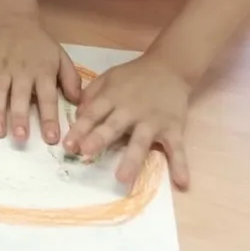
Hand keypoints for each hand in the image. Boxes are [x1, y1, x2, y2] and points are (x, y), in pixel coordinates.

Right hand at [0, 15, 80, 142]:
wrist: (16, 21)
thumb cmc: (40, 45)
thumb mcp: (61, 57)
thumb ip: (71, 79)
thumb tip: (77, 103)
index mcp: (43, 71)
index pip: (47, 97)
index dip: (49, 118)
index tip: (52, 139)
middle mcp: (21, 71)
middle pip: (20, 96)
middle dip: (20, 118)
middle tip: (20, 138)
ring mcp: (1, 68)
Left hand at [62, 53, 191, 190]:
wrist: (170, 67)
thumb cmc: (134, 76)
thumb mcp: (108, 78)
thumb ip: (91, 95)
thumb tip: (77, 116)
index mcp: (113, 97)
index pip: (93, 114)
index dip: (80, 129)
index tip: (67, 145)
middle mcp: (131, 110)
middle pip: (113, 126)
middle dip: (99, 139)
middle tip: (85, 153)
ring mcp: (153, 121)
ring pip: (141, 141)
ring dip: (132, 160)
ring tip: (122, 178)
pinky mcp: (173, 128)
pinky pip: (177, 149)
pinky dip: (180, 165)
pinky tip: (182, 183)